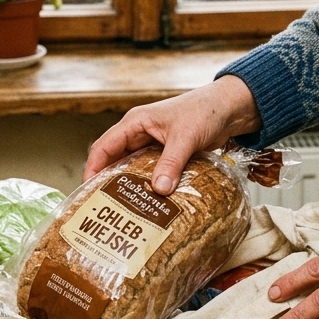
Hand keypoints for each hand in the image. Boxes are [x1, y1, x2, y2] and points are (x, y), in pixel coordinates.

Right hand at [83, 75, 260, 193]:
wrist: (231, 108)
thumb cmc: (205, 110)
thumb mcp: (185, 136)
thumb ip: (172, 162)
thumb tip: (159, 190)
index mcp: (135, 123)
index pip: (104, 147)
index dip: (93, 169)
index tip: (87, 191)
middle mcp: (140, 134)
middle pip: (115, 161)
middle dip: (108, 183)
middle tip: (104, 207)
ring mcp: (154, 145)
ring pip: (134, 168)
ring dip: (131, 186)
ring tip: (125, 210)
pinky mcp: (168, 155)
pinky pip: (152, 173)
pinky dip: (150, 186)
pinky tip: (151, 203)